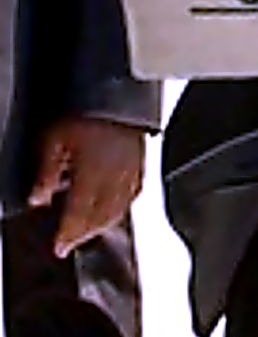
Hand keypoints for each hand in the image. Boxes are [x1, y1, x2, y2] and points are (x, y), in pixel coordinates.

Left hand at [28, 116, 145, 257]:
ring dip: (103, 225)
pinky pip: (135, 190)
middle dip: (84, 234)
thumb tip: (37, 198)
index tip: (59, 248)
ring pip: (120, 207)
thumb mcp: (53, 138)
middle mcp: (115, 175)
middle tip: (71, 244)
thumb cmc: (85, 110)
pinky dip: (124, 206)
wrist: (117, 88)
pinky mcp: (142, 158)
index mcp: (93, 173)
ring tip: (90, 232)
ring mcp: (132, 168)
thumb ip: (46, 172)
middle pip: (101, 216)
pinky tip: (118, 206)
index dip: (68, 234)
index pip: (79, 213)